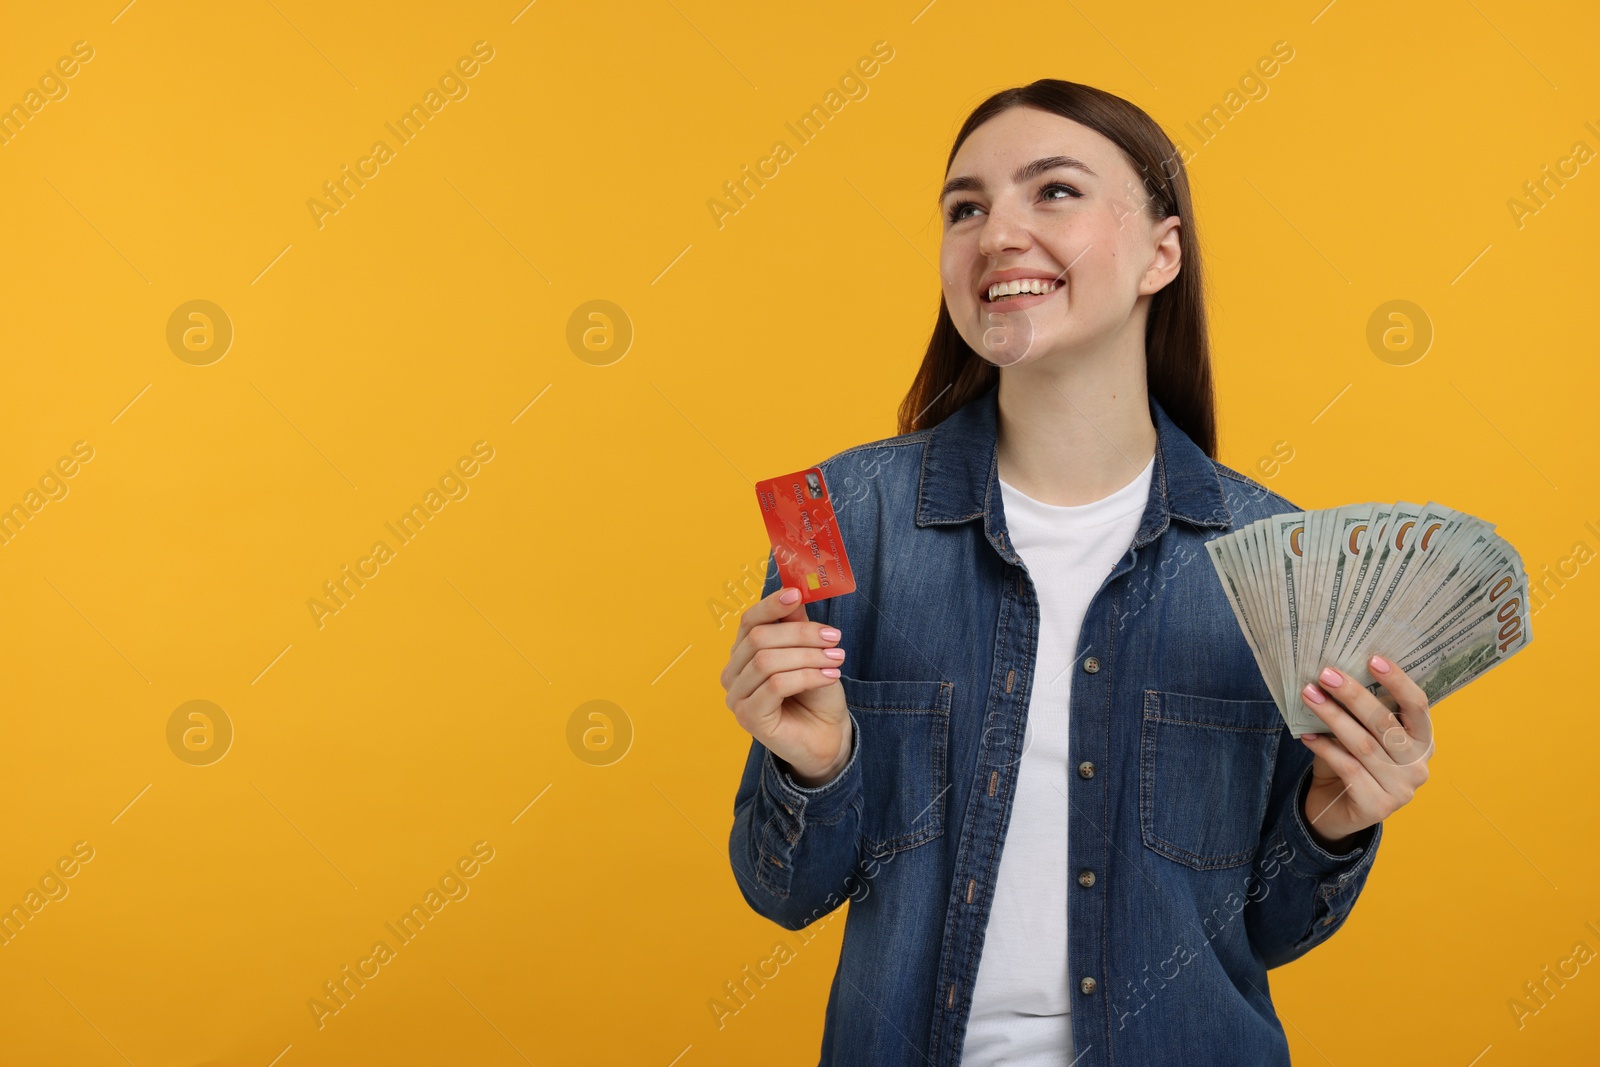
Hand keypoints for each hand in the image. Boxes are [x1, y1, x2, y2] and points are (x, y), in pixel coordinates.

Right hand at [720, 586, 851, 785]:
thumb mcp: (808, 653)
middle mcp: (732, 675)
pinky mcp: (748, 717)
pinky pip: (776, 685)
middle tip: (834, 637)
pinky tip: (828, 677)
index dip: (771, 605)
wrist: (825, 736)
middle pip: (759, 639)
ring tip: (836, 659)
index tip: (796, 595)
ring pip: (767, 661)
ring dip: (808, 656)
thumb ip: (796, 625)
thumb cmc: (814, 694)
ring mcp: (736, 698)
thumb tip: (793, 592)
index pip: (748, 622)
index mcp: (742, 655)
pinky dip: (806, 676)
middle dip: (801, 634)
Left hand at [1297, 655, 1434, 850]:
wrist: (1336, 810)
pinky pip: (1348, 767)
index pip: (1417, 706)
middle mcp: (1419, 765)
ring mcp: (1402, 789)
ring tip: (1309, 695)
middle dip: (1353, 695)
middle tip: (1326, 674)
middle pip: (1385, 722)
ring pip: (1363, 744)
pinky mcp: (1379, 807)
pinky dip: (1325, 748)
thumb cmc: (1351, 762)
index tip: (1373, 658)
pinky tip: (1306, 735)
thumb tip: (1335, 672)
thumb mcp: (1361, 733)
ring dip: (1332, 716)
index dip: (1398, 681)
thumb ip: (1360, 712)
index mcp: (1423, 741)